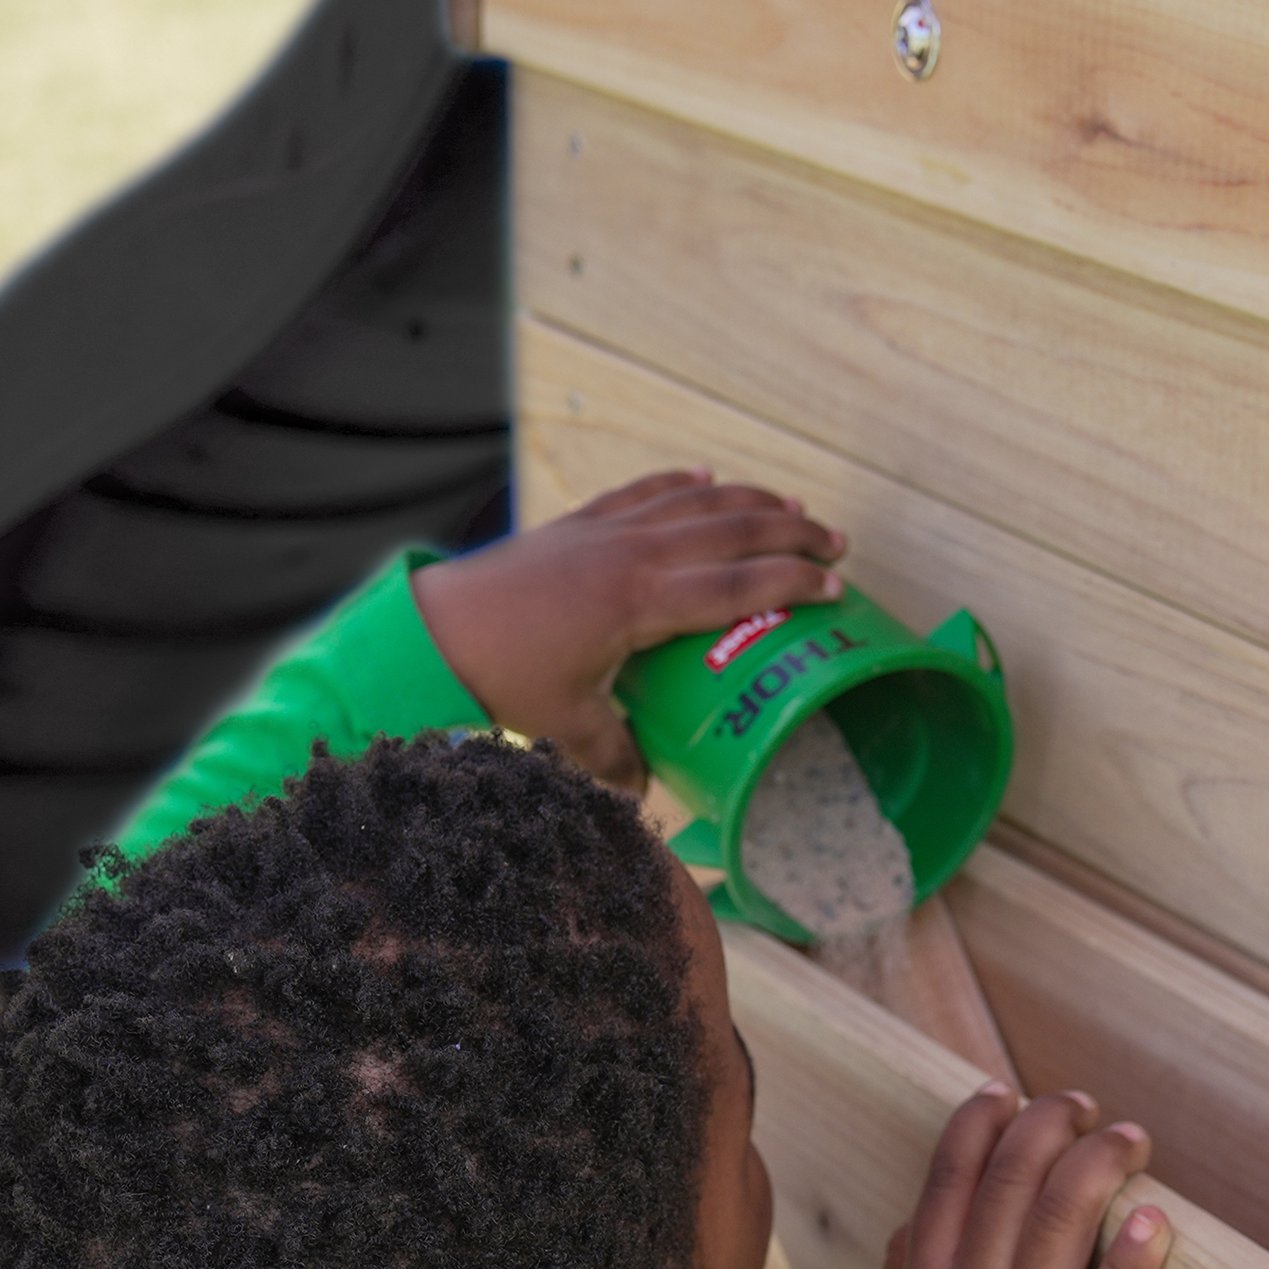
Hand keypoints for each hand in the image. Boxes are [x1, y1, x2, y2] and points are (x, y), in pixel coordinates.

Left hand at [411, 469, 848, 789]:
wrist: (432, 631)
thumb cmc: (500, 680)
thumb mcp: (566, 730)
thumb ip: (616, 760)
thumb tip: (648, 792)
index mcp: (640, 602)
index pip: (737, 584)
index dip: (792, 582)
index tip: (836, 589)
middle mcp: (631, 554)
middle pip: (731, 529)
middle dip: (791, 532)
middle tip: (837, 541)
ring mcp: (605, 530)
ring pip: (695, 500)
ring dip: (750, 499)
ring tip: (794, 506)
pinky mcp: (578, 522)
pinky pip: (644, 490)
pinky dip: (681, 482)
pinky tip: (705, 477)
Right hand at [878, 1086, 1168, 1268]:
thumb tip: (919, 1211)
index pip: (949, 1175)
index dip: (981, 1121)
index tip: (1007, 1093)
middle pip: (1013, 1179)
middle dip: (1051, 1123)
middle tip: (1083, 1107)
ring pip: (1063, 1221)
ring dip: (1101, 1164)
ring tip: (1130, 1140)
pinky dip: (1134, 1258)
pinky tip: (1157, 1221)